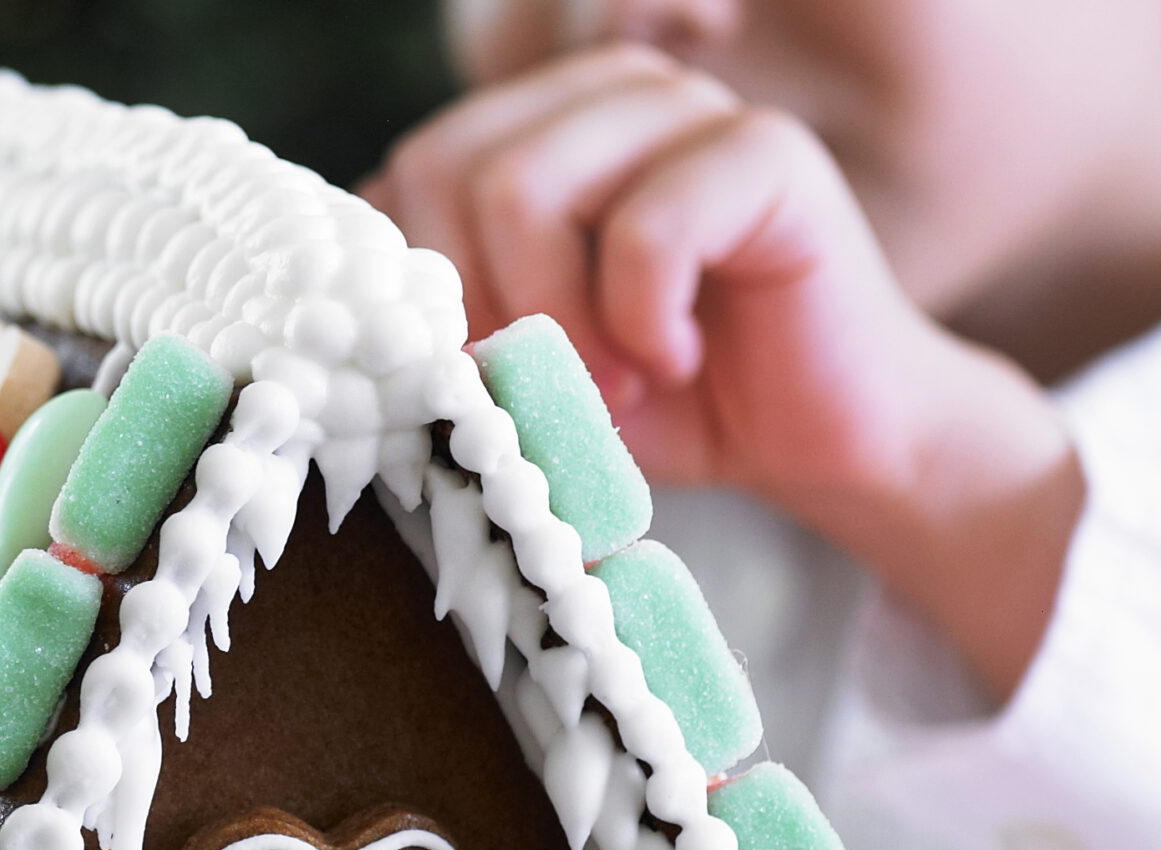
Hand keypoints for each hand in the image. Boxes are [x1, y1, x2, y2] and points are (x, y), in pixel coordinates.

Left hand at [368, 44, 1083, 699]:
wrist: (817, 438)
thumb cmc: (665, 407)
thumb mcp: (521, 375)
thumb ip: (438, 328)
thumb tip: (344, 329)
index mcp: (526, 136)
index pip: (399, 184)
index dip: (418, 303)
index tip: (478, 386)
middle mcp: (597, 99)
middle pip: (445, 171)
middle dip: (478, 310)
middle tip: (548, 387)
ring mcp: (683, 108)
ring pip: (526, 188)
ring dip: (557, 322)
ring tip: (614, 384)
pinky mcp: (765, 151)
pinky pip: (646, 225)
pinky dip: (644, 322)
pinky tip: (678, 358)